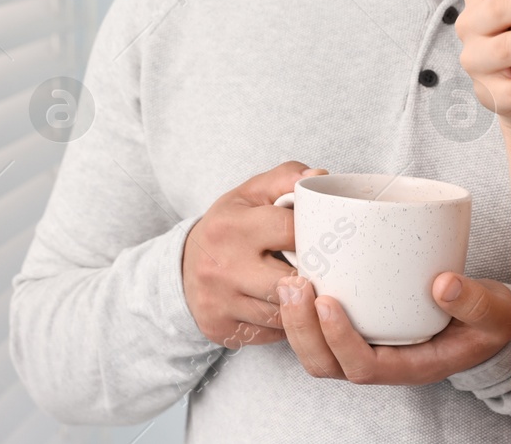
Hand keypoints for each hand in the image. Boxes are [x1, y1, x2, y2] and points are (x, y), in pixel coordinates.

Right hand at [182, 162, 328, 348]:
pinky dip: (286, 324)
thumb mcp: (251, 194)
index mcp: (231, 225)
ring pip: (284, 313)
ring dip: (303, 304)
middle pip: (291, 280)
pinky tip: (288, 309)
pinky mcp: (220, 328)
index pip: (290, 230)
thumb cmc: (229, 226)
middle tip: (326, 270)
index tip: (324, 237)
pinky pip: (271, 334)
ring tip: (310, 290)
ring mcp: (219, 301)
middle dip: (314, 276)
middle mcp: (222, 265)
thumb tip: (320, 177)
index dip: (315, 234)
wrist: (184, 267)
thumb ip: (286, 178)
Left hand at [275, 271, 510, 384]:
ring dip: (295, 320)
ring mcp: (370, 344)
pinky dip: (304, 308)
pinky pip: (322, 327)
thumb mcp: (495, 313)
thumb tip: (444, 284)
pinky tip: (299, 272)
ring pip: (317, 350)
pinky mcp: (364, 325)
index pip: (363, 366)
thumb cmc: (491, 319)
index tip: (327, 301)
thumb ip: (475, 302)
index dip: (339, 339)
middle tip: (293, 284)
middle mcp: (384, 360)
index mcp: (412, 365)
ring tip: (288, 278)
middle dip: (301, 329)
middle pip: (327, 364)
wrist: (492, 318)